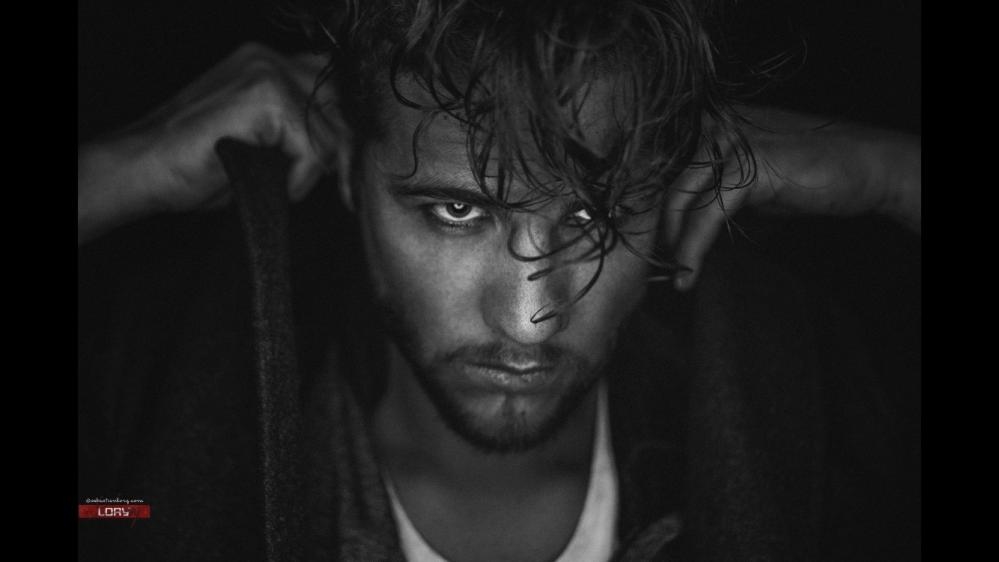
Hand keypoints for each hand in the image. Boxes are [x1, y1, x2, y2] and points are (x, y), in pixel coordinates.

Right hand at [78, 43, 347, 244]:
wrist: (144, 169)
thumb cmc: (196, 165)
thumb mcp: (260, 143)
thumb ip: (299, 133)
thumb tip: (347, 152)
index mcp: (268, 64)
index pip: (333, 89)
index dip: (344, 132)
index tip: (348, 175)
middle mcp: (271, 59)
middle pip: (342, 108)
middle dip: (347, 156)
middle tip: (347, 194)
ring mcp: (268, 73)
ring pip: (331, 132)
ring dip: (316, 172)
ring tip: (285, 188)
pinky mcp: (267, 98)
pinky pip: (312, 148)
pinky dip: (300, 178)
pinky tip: (271, 184)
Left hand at [663, 106, 919, 289]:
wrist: (866, 167)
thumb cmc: (807, 174)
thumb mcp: (746, 180)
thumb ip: (708, 191)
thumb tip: (669, 223)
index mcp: (709, 120)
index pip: (659, 161)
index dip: (643, 202)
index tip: (638, 240)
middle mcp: (714, 122)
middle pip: (662, 179)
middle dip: (653, 226)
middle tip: (649, 263)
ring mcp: (731, 140)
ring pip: (679, 198)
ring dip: (670, 243)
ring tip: (671, 274)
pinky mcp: (750, 167)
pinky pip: (707, 214)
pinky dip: (693, 247)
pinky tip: (687, 273)